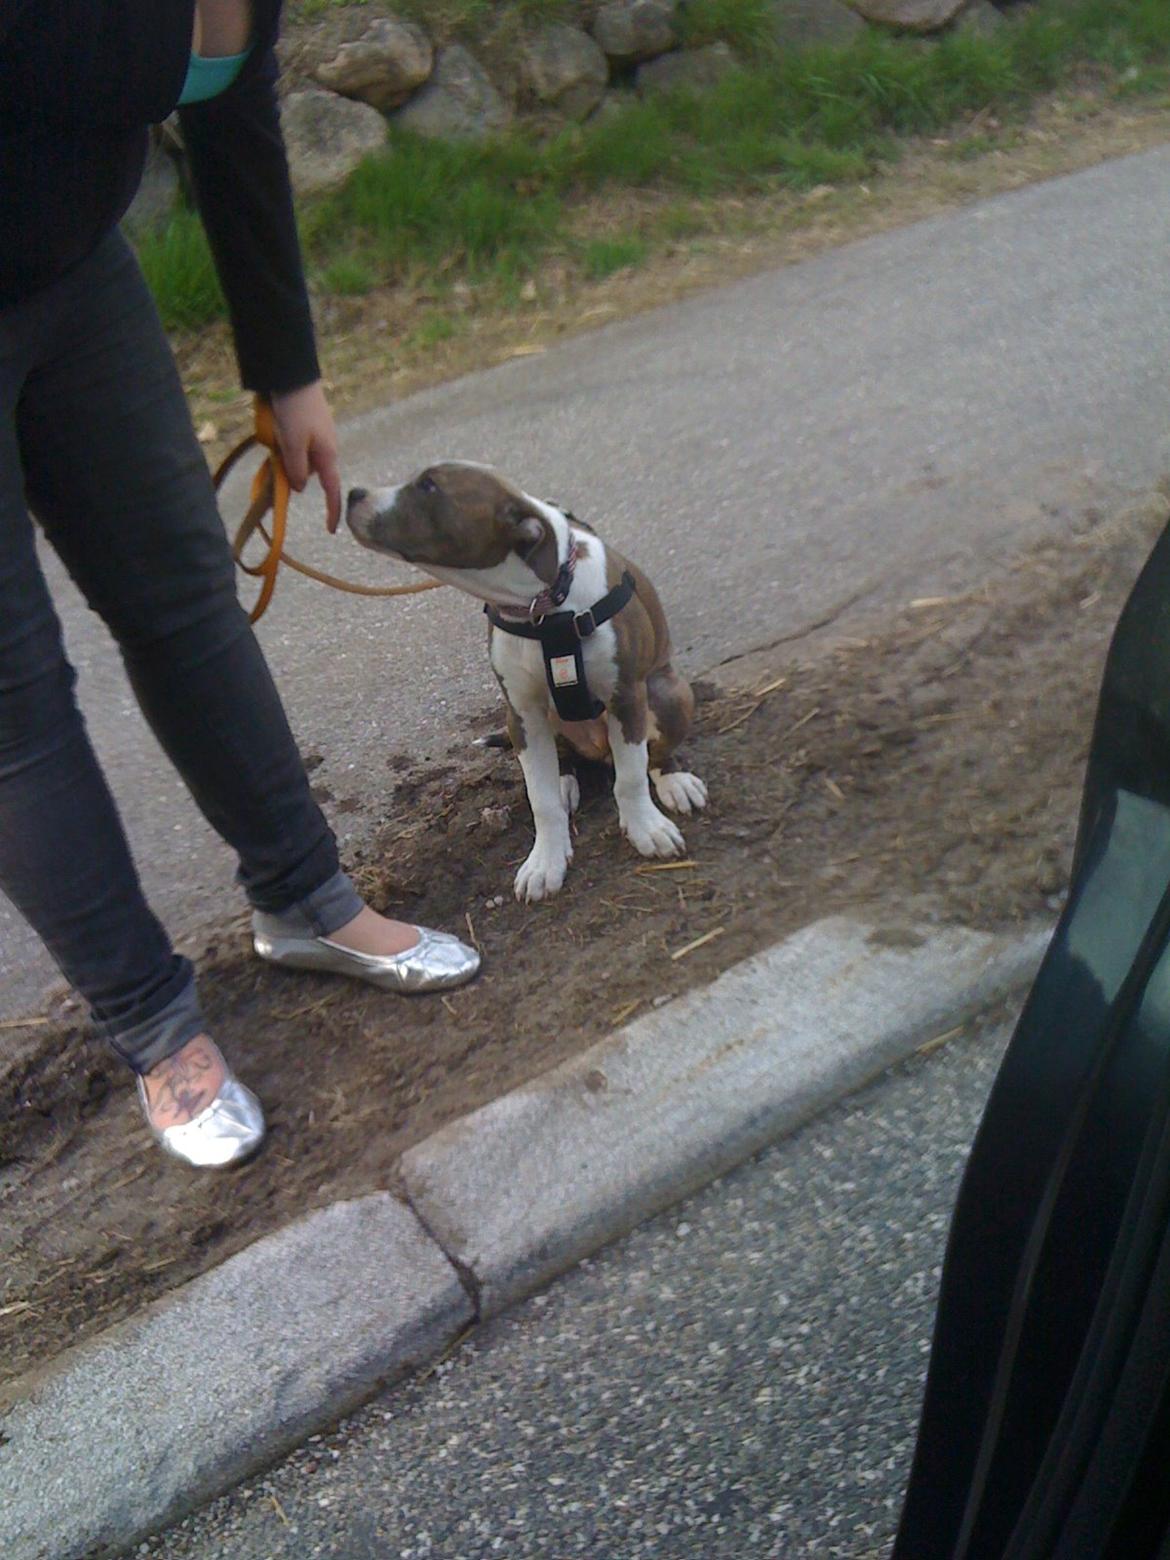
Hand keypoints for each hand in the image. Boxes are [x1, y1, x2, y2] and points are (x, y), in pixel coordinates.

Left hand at [269, 380, 342, 533]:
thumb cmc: (295, 411)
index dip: (331, 511)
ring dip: (287, 455)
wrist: (293, 376)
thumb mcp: (292, 445)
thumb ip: (296, 470)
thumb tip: (299, 488)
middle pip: (309, 472)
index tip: (330, 530)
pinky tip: (276, 427)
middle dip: (293, 472)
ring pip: (301, 457)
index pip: (332, 490)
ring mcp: (318, 435)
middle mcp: (326, 448)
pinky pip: (297, 443)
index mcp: (327, 455)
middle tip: (275, 460)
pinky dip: (286, 443)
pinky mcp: (309, 424)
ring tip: (273, 436)